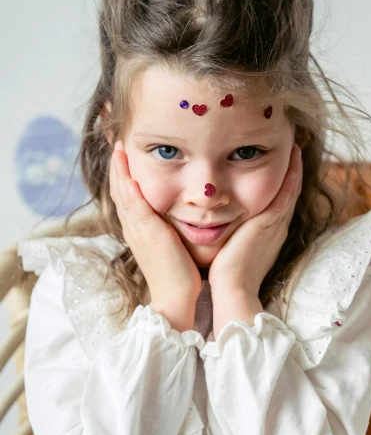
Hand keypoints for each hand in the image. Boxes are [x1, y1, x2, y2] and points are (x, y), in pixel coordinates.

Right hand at [109, 141, 200, 331]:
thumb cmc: (183, 274)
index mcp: (141, 227)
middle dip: (117, 159)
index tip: (126, 146)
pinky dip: (127, 183)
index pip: (129, 190)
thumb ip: (176, 224)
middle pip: (120, 185)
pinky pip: (132, 203)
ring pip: (121, 190)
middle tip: (115, 135)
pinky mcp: (145, 232)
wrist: (178, 299)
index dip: (125, 168)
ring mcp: (137, 228)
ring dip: (118, 164)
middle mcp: (134, 225)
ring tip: (117, 141)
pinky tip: (126, 166)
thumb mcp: (176, 242)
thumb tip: (190, 208)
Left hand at [209, 146, 301, 334]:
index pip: (277, 202)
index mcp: (267, 234)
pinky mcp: (271, 223)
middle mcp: (276, 227)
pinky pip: (286, 193)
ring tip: (295, 145)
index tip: (279, 163)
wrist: (232, 292)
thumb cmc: (225, 277)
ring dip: (294, 167)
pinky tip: (293, 156)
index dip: (281, 182)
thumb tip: (214, 222)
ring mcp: (276, 224)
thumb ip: (229, 234)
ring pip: (290, 189)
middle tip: (292, 147)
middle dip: (290, 170)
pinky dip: (292, 174)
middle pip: (288, 192)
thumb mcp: (230, 250)